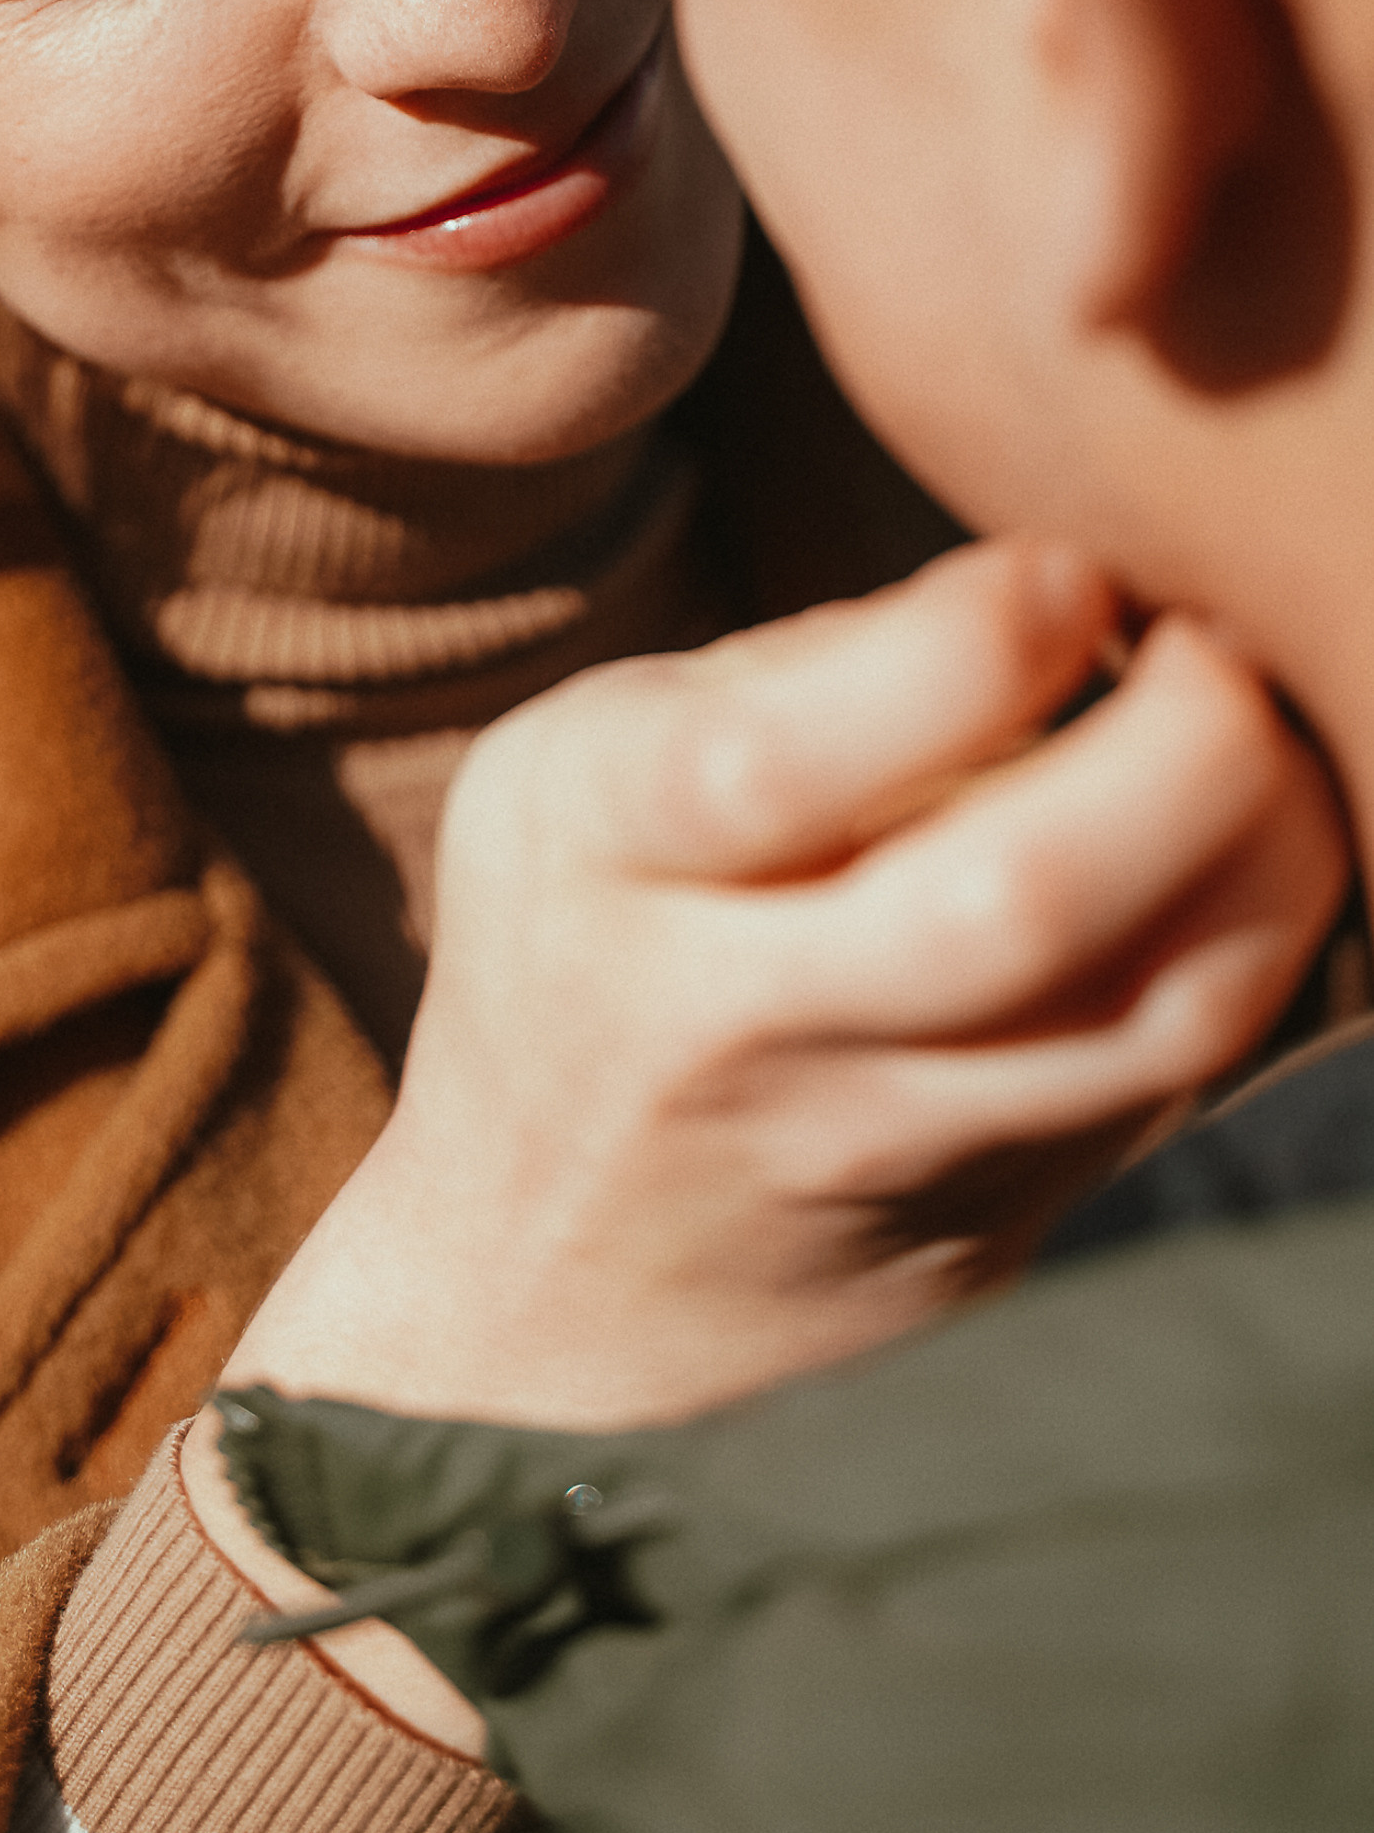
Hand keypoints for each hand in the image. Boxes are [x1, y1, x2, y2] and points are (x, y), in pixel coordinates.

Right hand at [219, 540, 1348, 1437]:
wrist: (554, 1256)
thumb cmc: (595, 921)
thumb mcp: (594, 760)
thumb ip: (793, 671)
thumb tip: (1060, 595)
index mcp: (610, 854)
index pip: (777, 761)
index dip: (968, 643)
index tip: (1058, 576)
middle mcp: (741, 1021)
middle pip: (1014, 906)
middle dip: (1183, 745)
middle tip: (1206, 654)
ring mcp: (890, 1147)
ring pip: (1160, 1015)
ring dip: (1278, 848)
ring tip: (1261, 745)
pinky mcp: (1013, 1220)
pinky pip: (1195, 1077)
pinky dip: (1266, 940)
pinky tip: (1245, 853)